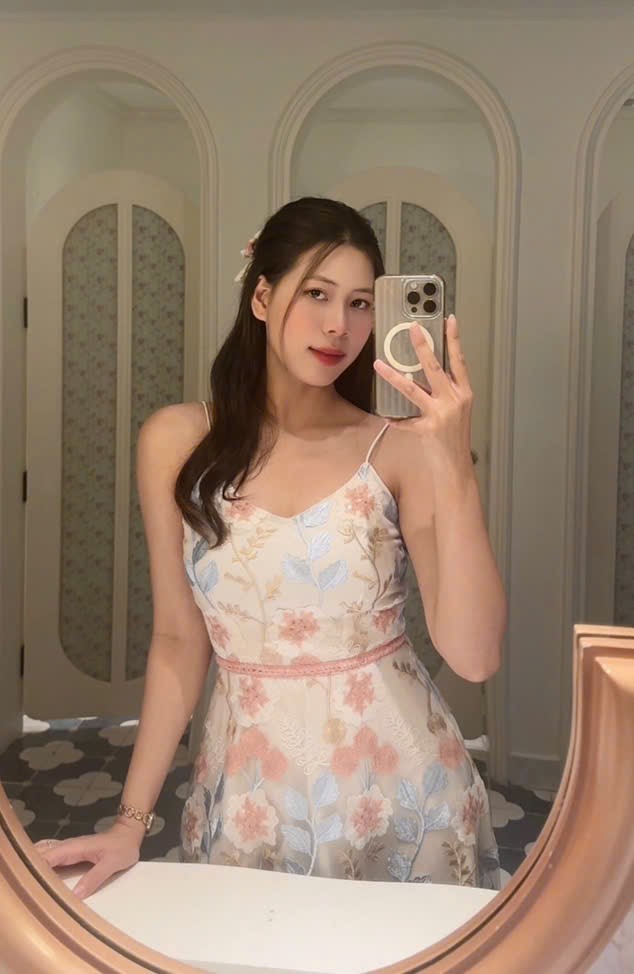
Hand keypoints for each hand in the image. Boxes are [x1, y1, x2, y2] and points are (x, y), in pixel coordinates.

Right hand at [33, 821, 142, 899]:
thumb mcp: (111, 864)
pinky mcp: (73, 853)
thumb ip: (94, 878)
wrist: (129, 835)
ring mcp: (70, 849)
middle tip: (23, 884)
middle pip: (43, 853)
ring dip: (35, 864)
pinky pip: (53, 857)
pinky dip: (43, 863)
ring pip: (46, 853)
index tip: (27, 880)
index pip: (50, 856)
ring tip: (27, 881)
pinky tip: (39, 875)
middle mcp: (69, 847)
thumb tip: (75, 896)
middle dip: (31, 864)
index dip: (36, 866)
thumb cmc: (122, 848)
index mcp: (75, 848)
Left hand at [373, 314, 473, 477]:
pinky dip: (395, 418)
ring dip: (392, 376)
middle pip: (435, 367)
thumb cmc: (454, 437)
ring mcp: (441, 414)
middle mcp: (455, 400)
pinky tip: (386, 416)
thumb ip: (444, 393)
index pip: (459, 360)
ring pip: (412, 389)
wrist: (455, 466)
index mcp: (464, 392)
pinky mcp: (428, 429)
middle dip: (422, 346)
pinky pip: (405, 420)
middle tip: (412, 328)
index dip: (455, 339)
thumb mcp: (455, 411)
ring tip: (378, 364)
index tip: (449, 319)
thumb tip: (422, 375)